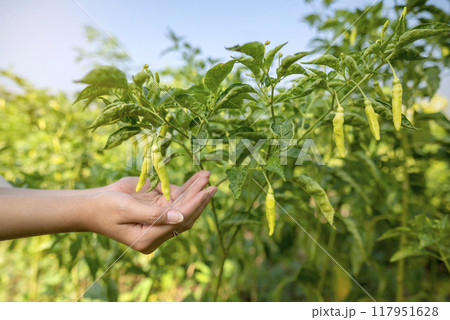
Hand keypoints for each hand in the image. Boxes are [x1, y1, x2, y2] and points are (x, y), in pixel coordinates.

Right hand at [83, 170, 215, 253]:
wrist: (89, 204)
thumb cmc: (104, 208)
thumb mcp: (126, 209)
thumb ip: (153, 213)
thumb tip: (179, 216)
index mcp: (148, 238)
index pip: (178, 222)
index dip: (193, 205)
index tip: (206, 191)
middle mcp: (156, 231)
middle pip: (184, 215)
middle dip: (199, 198)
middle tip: (213, 185)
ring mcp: (157, 219)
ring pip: (182, 205)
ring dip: (195, 191)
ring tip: (207, 176)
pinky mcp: (156, 207)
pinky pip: (175, 197)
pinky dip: (186, 187)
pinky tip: (197, 178)